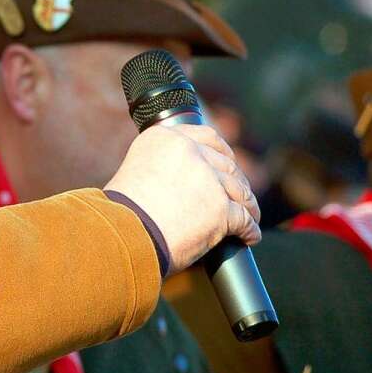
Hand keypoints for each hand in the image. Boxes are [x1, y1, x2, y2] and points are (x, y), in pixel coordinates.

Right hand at [104, 124, 260, 273]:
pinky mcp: (221, 208)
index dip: (222, 152)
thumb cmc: (123, 213)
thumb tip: (185, 179)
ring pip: (240, 191)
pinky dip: (248, 230)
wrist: (122, 235)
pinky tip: (248, 237)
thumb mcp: (138, 171)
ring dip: (247, 206)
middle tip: (239, 197)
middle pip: (226, 164)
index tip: (228, 163)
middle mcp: (188, 151)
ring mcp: (208, 178)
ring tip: (249, 219)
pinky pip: (244, 219)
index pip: (206, 135)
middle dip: (235, 182)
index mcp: (164, 137)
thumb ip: (163, 165)